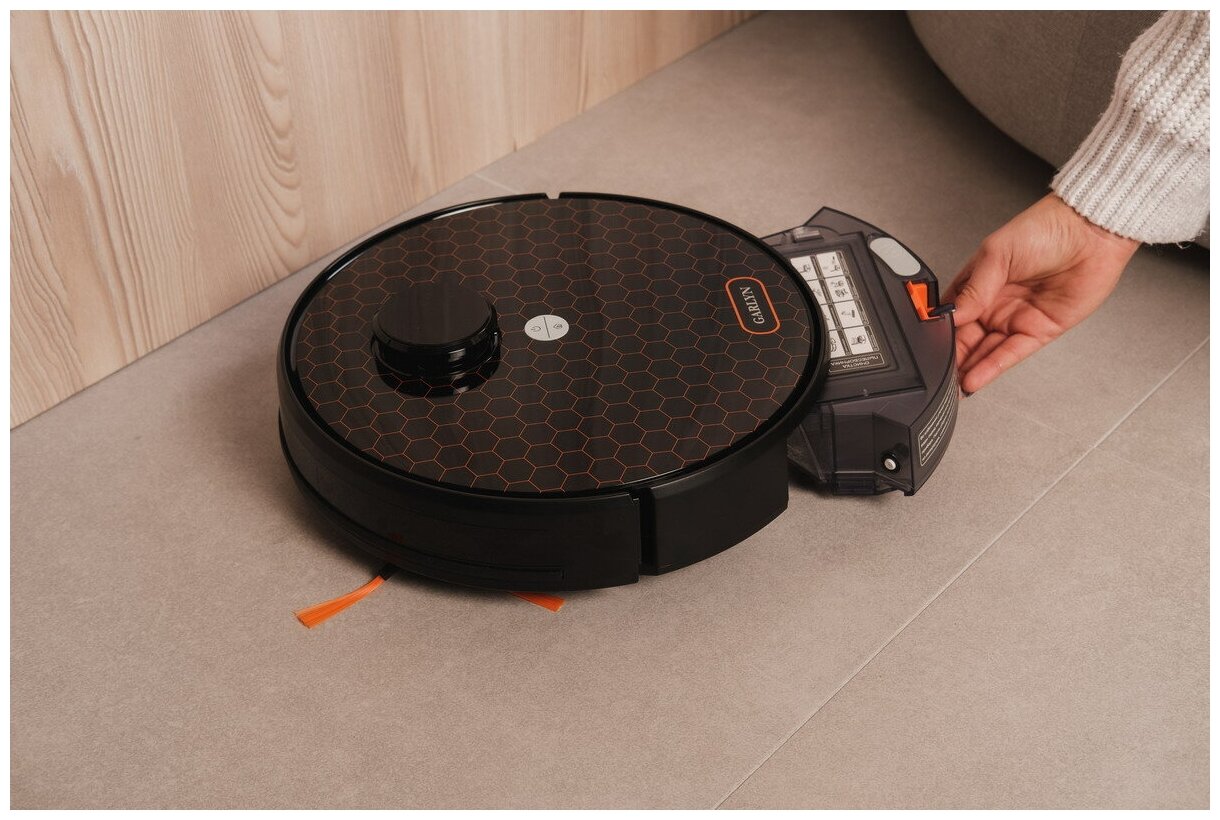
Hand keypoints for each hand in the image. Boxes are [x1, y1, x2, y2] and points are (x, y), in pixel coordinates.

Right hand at [945, 194, 1138, 393]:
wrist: (1090, 232)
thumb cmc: (1046, 229)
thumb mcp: (997, 253)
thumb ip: (974, 288)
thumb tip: (951, 315)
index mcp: (980, 283)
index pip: (952, 314)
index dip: (939, 330)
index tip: (927, 345)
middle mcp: (996, 304)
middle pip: (966, 338)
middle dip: (951, 357)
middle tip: (936, 374)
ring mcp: (1017, 318)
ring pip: (986, 351)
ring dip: (968, 369)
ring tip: (951, 386)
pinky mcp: (1040, 331)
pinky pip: (1011, 354)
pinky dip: (992, 368)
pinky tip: (974, 379)